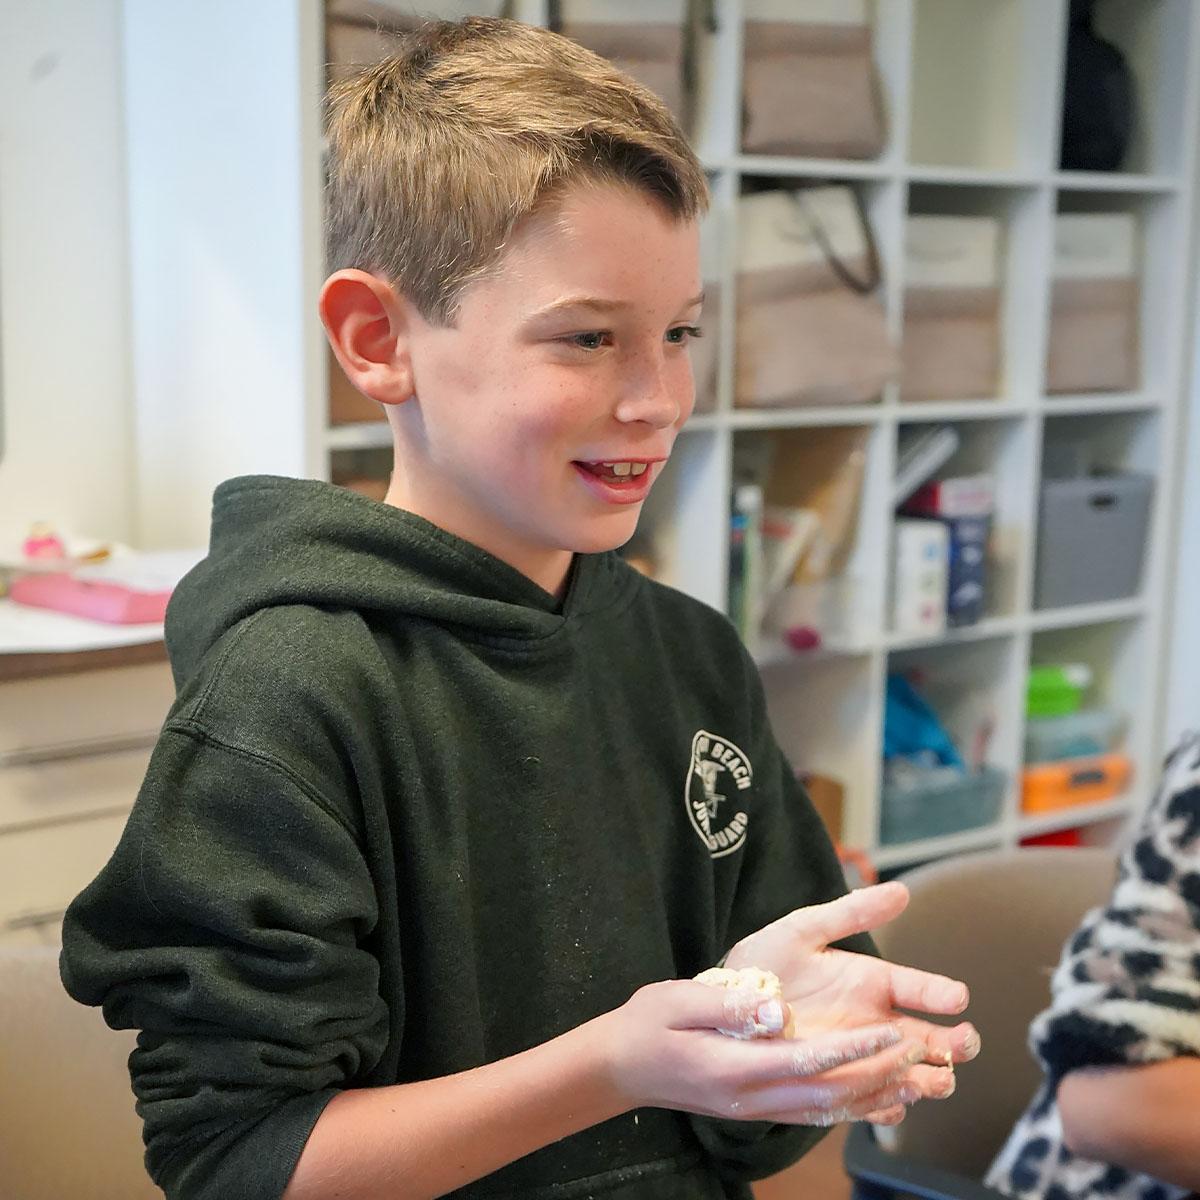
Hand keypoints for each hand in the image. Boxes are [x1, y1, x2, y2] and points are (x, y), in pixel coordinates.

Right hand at [601, 978, 930, 1126]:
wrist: (622, 1067)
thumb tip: (774, 1007)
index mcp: (734, 1067)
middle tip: (920, 1054)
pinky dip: (850, 1107)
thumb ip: (727, 1005)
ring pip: (826, 1110)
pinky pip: (812, 1113)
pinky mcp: (757, 1107)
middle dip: (877, 1076)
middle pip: (827, 1094)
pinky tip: (878, 1097)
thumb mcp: (677, 1000)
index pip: (806, 1062)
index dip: (853, 1050)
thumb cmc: (648, 1024)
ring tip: (916, 1079)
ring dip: (872, 1096)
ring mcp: (755, 1108)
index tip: (891, 1033)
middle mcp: (751, 1096)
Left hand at [725, 881, 980, 1119]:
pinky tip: (895, 1102)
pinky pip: (872, 1101)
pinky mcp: (839, 1082)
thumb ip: (850, 912)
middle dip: (953, 1043)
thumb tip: (900, 890)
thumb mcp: (803, 930)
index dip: (941, 993)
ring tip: (938, 1080)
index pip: (919, 988)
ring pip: (910, 1073)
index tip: (958, 997)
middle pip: (929, 1038)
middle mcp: (874, 1022)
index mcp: (872, 982)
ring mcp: (859, 1056)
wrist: (727, 1005)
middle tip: (962, 1043)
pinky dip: (888, 1105)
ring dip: (929, 1078)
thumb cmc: (765, 961)